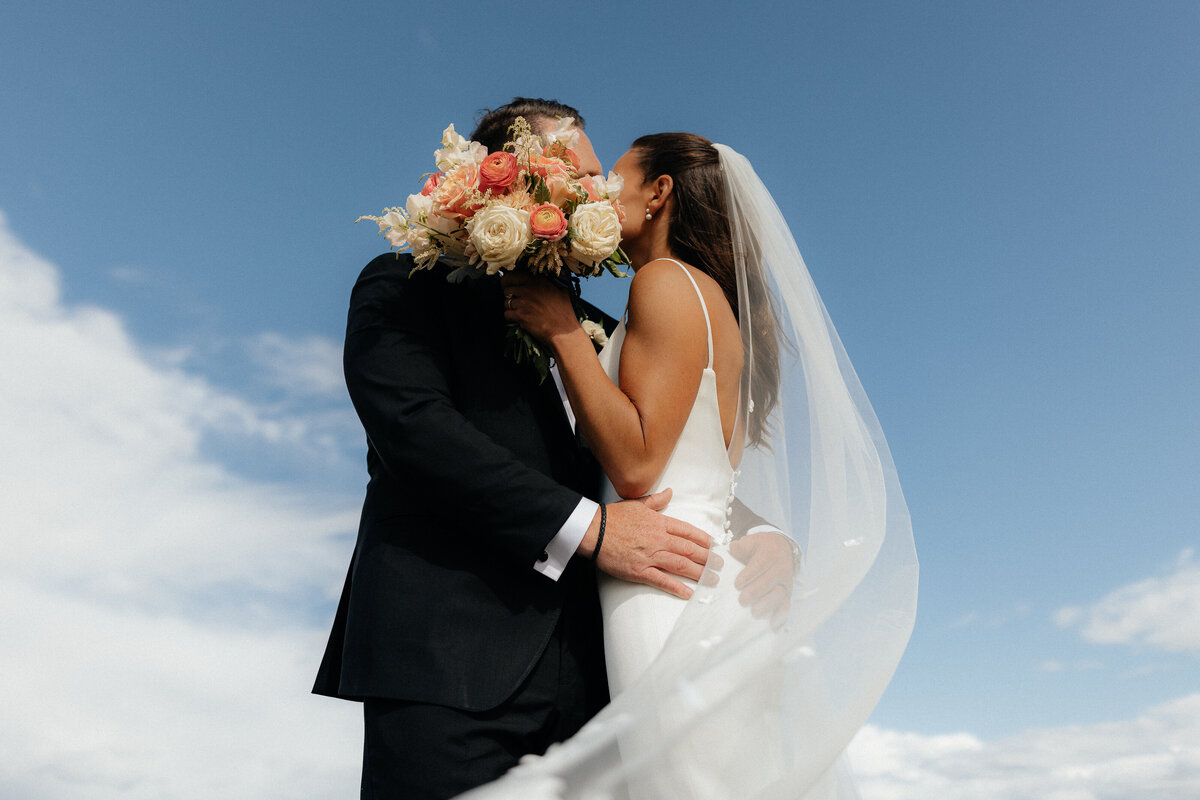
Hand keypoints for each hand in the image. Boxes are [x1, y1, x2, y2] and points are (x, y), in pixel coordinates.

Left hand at [501, 272, 580, 345]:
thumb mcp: (561, 292)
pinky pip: (507, 314)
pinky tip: (519, 320)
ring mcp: (524, 302)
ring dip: (511, 308)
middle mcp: (529, 290)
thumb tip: (544, 283)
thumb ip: (550, 285)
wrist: (565, 332)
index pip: (513, 275)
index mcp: (538, 282)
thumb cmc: (566, 314)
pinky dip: (511, 318)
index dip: (507, 281)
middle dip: (509, 296)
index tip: (506, 285)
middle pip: (507, 290)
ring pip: (506, 303)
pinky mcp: (521, 316)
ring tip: (520, 312)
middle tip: (514, 302)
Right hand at [583, 489, 714, 599]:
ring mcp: (650, 556)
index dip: (703, 539)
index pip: (688, 531)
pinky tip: (689, 592)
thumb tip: (669, 492)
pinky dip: (677, 587)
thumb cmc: (612, 517)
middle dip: (708, 558)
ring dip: (699, 573)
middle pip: (689, 549)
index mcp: (659, 523)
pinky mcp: (639, 571)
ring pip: (681, 565)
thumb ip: (656, 500)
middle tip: (720, 565)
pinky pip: (662, 581)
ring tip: (712, 579)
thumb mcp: (637, 504)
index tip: (714, 545)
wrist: (592, 531)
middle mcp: (658, 540)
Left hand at [730, 531, 797, 627]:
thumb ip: (742, 546)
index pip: (761, 564)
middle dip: (756, 591)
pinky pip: (786, 605)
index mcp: (770, 554)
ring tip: (755, 612)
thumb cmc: (762, 548)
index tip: (737, 584)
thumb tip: (733, 548)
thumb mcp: (752, 541)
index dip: (749, 574)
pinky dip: (780, 616)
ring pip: (780, 594)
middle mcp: (781, 568)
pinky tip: (773, 625)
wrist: (782, 548)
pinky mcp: (787, 594)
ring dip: (767, 604)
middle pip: (770, 581)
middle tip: (742, 600)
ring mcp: (785, 582)